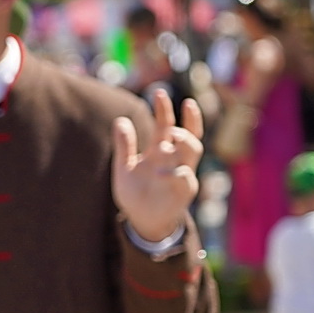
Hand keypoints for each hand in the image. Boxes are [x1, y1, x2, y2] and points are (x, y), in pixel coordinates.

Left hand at [113, 88, 202, 243]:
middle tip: (175, 108)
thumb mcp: (124, 167)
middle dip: (188, 120)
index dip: (165, 109)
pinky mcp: (183, 191)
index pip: (166, 125)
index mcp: (159, 151)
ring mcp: (181, 174)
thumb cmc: (135, 192)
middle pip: (188, 134)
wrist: (141, 220)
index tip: (158, 92)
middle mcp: (173, 159)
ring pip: (193, 151)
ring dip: (185, 141)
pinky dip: (177, 174)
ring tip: (171, 136)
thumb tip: (120, 120)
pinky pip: (186, 178)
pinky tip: (163, 174)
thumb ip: (124, 146)